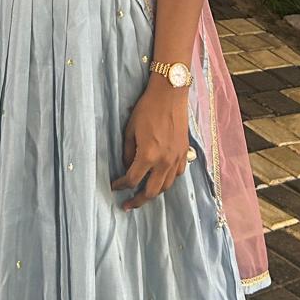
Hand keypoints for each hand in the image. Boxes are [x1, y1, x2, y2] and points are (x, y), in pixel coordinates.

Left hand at [110, 77, 189, 209]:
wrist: (170, 94)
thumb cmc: (147, 108)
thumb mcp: (130, 129)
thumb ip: (128, 151)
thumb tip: (127, 166)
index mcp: (148, 155)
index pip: (132, 180)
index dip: (121, 185)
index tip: (114, 186)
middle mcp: (164, 161)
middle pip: (151, 192)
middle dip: (138, 201)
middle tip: (127, 205)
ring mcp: (177, 158)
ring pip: (166, 186)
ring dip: (154, 192)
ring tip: (144, 193)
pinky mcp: (184, 153)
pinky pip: (177, 175)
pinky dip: (168, 180)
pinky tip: (161, 178)